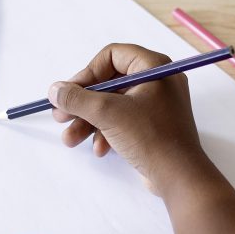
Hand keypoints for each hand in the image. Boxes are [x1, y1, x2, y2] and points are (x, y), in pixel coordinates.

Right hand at [47, 43, 215, 195]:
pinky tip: (99, 149)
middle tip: (60, 116)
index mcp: (154, 67)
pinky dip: (107, 133)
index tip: (70, 92)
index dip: (87, 73)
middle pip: (109, 83)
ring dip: (89, 122)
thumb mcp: (107, 113)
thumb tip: (54, 90)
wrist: (180, 177)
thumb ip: (77, 99)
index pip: (112, 56)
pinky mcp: (153, 127)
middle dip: (82, 103)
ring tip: (70, 139)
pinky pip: (123, 122)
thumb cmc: (150, 137)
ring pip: (113, 105)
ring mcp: (156, 105)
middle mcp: (157, 82)